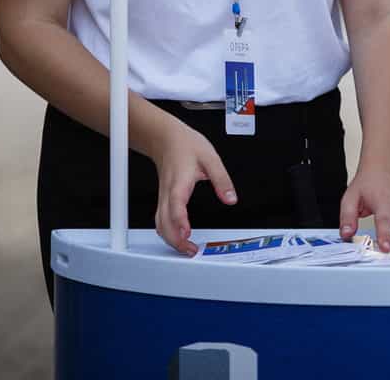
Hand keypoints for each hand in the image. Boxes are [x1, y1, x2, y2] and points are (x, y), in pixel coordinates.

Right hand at [150, 121, 237, 256]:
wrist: (166, 138)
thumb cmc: (185, 145)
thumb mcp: (210, 158)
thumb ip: (221, 179)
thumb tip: (231, 198)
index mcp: (179, 183)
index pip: (175, 206)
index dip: (179, 221)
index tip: (187, 234)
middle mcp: (168, 193)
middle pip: (163, 222)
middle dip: (175, 240)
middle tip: (191, 251)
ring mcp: (163, 197)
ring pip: (159, 224)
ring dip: (170, 240)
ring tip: (186, 249)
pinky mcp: (163, 199)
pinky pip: (160, 219)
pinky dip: (166, 232)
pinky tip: (177, 237)